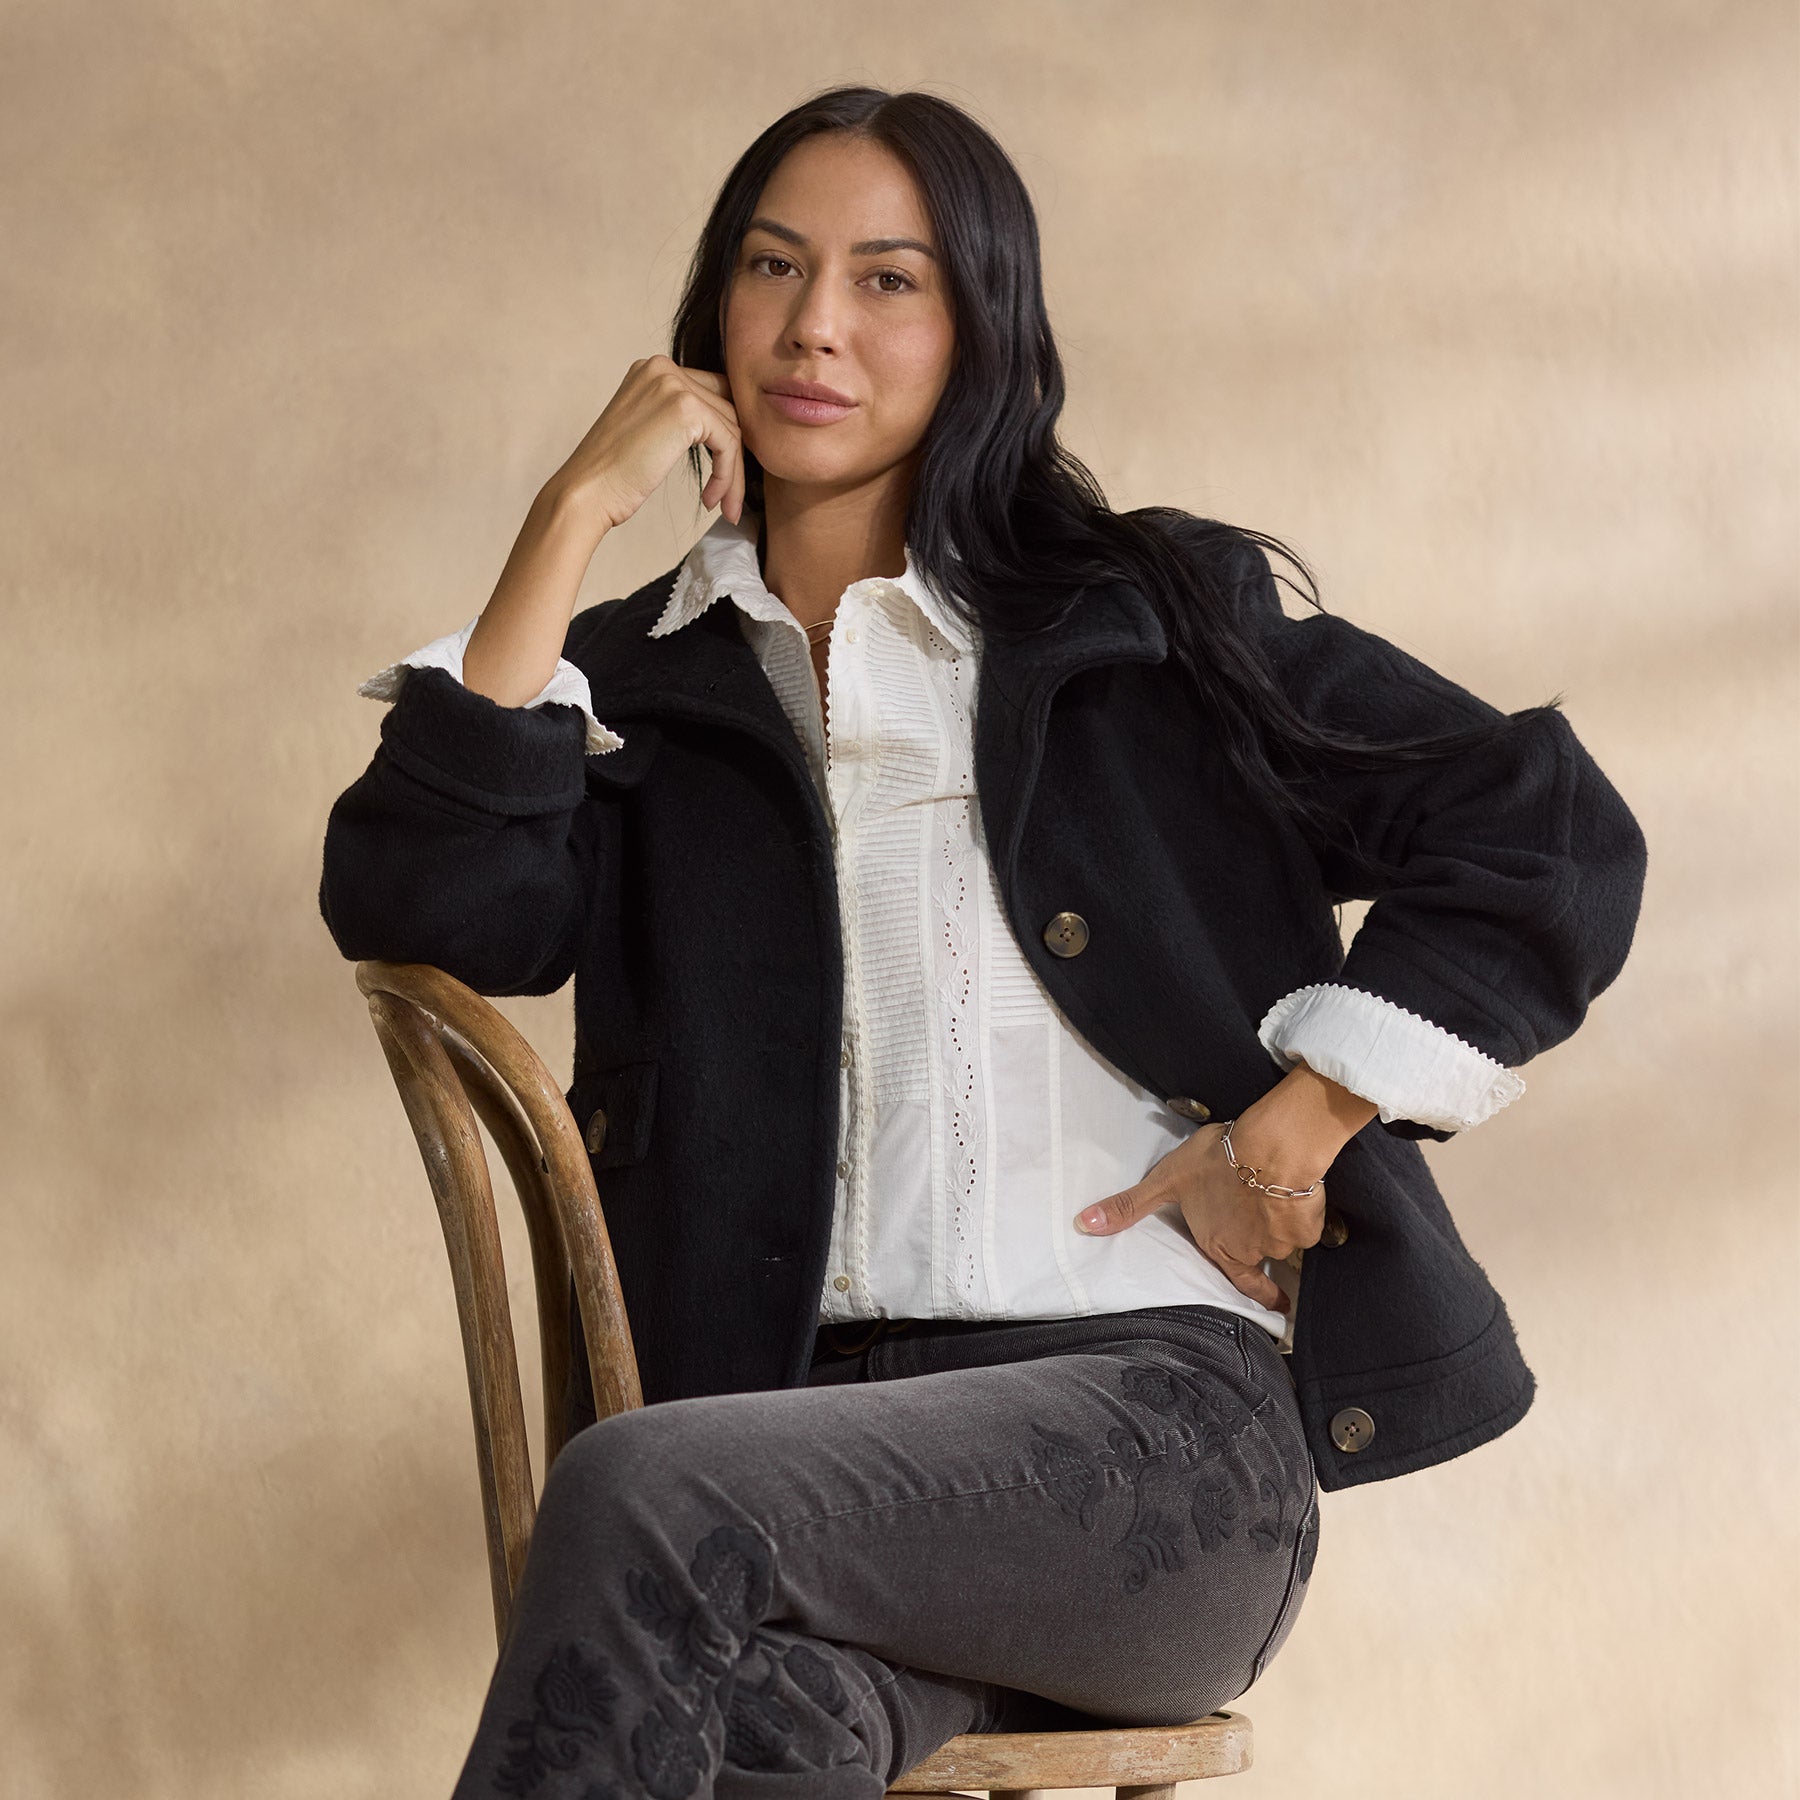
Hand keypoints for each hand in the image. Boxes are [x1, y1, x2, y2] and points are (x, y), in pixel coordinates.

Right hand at [548, 354, 745, 532]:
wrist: (588, 491)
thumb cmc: (614, 473)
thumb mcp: (649, 430)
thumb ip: (680, 418)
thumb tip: (728, 429)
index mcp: (653, 369)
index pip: (712, 394)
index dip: (726, 435)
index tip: (725, 474)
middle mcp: (663, 368)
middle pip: (726, 409)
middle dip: (733, 457)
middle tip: (730, 497)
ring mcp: (674, 384)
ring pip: (732, 428)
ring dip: (732, 473)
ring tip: (723, 505)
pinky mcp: (686, 409)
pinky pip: (729, 443)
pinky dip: (727, 476)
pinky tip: (711, 500)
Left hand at [1070, 1063, 1374, 1311]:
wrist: (1270, 1148)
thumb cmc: (1216, 1163)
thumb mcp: (1165, 1181)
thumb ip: (1129, 1206)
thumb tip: (1082, 1225)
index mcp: (1221, 1246)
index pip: (1242, 1280)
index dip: (1259, 1294)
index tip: (1278, 1308)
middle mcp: (1252, 1251)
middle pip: (1261, 1251)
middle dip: (1264, 1238)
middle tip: (1264, 1219)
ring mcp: (1283, 1241)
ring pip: (1284, 1235)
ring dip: (1281, 1219)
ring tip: (1273, 1190)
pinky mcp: (1308, 1226)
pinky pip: (1307, 1221)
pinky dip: (1303, 1208)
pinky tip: (1294, 1189)